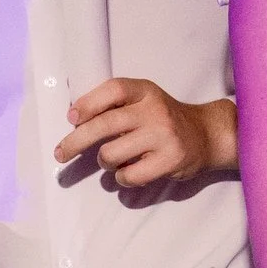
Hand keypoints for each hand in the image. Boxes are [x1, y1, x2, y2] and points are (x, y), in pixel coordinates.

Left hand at [54, 81, 236, 186]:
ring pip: (110, 154)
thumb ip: (114, 104)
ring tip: (113, 159)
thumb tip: (74, 118)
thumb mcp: (143, 100)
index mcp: (145, 91)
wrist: (205, 135)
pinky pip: (128, 176)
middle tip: (60, 153)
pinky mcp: (170, 160)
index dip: (88, 103)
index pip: (113, 89)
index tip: (71, 118)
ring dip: (104, 161)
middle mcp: (154, 111)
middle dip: (75, 142)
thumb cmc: (161, 119)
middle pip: (104, 125)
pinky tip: (128, 171)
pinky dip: (121, 178)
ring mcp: (163, 136)